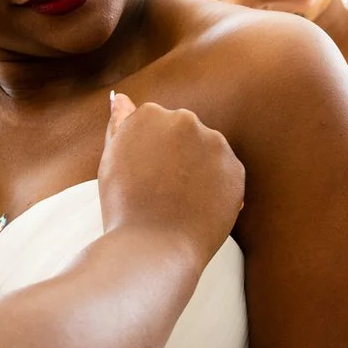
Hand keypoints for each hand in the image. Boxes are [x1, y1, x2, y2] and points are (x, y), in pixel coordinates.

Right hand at [96, 92, 243, 259]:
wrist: (154, 248)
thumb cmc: (124, 208)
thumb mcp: (111, 161)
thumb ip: (120, 125)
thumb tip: (122, 99)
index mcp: (150, 114)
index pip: (155, 124)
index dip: (149, 155)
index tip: (144, 178)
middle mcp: (185, 121)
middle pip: (183, 134)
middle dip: (176, 157)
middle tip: (161, 192)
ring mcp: (214, 144)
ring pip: (207, 152)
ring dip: (198, 171)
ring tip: (180, 203)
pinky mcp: (236, 169)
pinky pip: (226, 174)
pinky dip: (216, 190)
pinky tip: (197, 209)